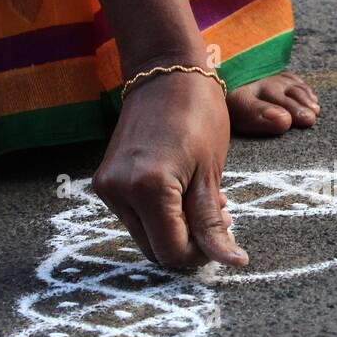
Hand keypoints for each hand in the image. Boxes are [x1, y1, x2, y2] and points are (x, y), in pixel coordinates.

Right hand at [93, 62, 246, 269]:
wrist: (165, 74)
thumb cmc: (198, 114)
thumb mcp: (211, 174)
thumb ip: (212, 224)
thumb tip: (231, 262)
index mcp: (148, 188)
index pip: (171, 251)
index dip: (200, 254)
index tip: (223, 234)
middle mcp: (118, 191)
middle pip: (154, 248)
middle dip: (188, 242)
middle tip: (219, 217)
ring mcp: (107, 186)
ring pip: (144, 234)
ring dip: (175, 228)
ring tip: (203, 200)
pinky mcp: (105, 180)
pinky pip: (134, 215)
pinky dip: (160, 214)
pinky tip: (183, 192)